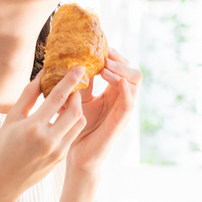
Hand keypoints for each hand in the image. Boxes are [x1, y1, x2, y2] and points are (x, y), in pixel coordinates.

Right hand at [0, 67, 88, 201]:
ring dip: (77, 109)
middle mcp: (48, 140)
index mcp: (33, 127)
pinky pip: (73, 135)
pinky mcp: (61, 158)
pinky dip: (72, 122)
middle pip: (74, 110)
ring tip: (69, 100)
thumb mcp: (11, 119)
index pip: (57, 98)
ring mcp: (57, 151)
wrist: (2, 181)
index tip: (80, 68)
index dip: (70, 80)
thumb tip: (43, 75)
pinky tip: (64, 116)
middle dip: (78, 94)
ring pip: (79, 123)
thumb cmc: (2, 147)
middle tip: (75, 84)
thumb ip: (28, 96)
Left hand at [64, 47, 141, 173]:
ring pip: (135, 81)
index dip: (113, 55)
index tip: (100, 46)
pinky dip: (127, 90)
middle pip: (131, 70)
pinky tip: (119, 81)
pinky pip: (130, 103)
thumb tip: (67, 62)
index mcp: (111, 92)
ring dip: (122, 70)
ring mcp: (122, 109)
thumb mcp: (76, 100)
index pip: (120, 67)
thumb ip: (77, 84)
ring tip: (106, 67)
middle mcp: (120, 98)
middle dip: (120, 59)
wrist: (77, 155)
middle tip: (105, 53)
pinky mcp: (120, 122)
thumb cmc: (77, 128)